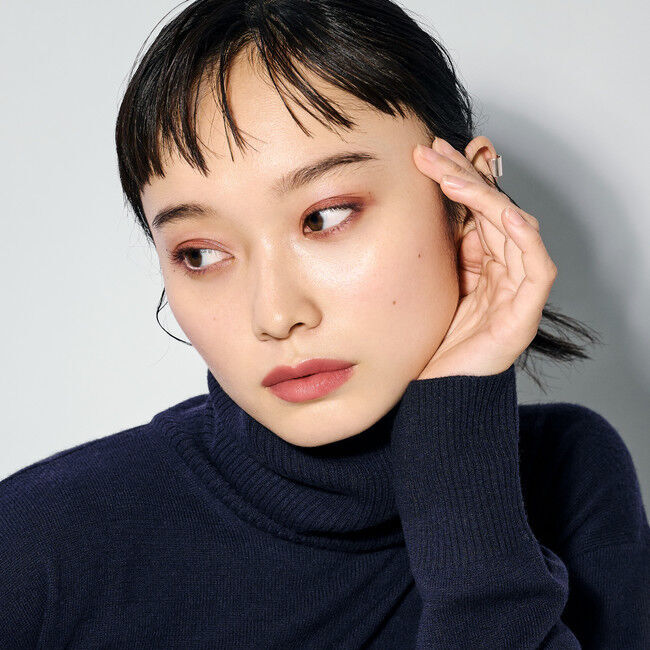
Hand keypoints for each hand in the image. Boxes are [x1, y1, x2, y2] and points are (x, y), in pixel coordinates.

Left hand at [412, 137, 557, 378]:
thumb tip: (428, 203)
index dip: (458, 177)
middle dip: (463, 176)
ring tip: (451, 175)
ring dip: (484, 197)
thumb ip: (440, 247)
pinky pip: (537, 269)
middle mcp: (503, 270)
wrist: (436, 391)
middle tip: (431, 151)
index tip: (429, 152)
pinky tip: (505, 214)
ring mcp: (516, 291)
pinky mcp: (523, 314)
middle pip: (494, 210)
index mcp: (481, 262)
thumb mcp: (430, 282)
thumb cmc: (430, 340)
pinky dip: (524, 239)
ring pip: (514, 229)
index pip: (477, 208)